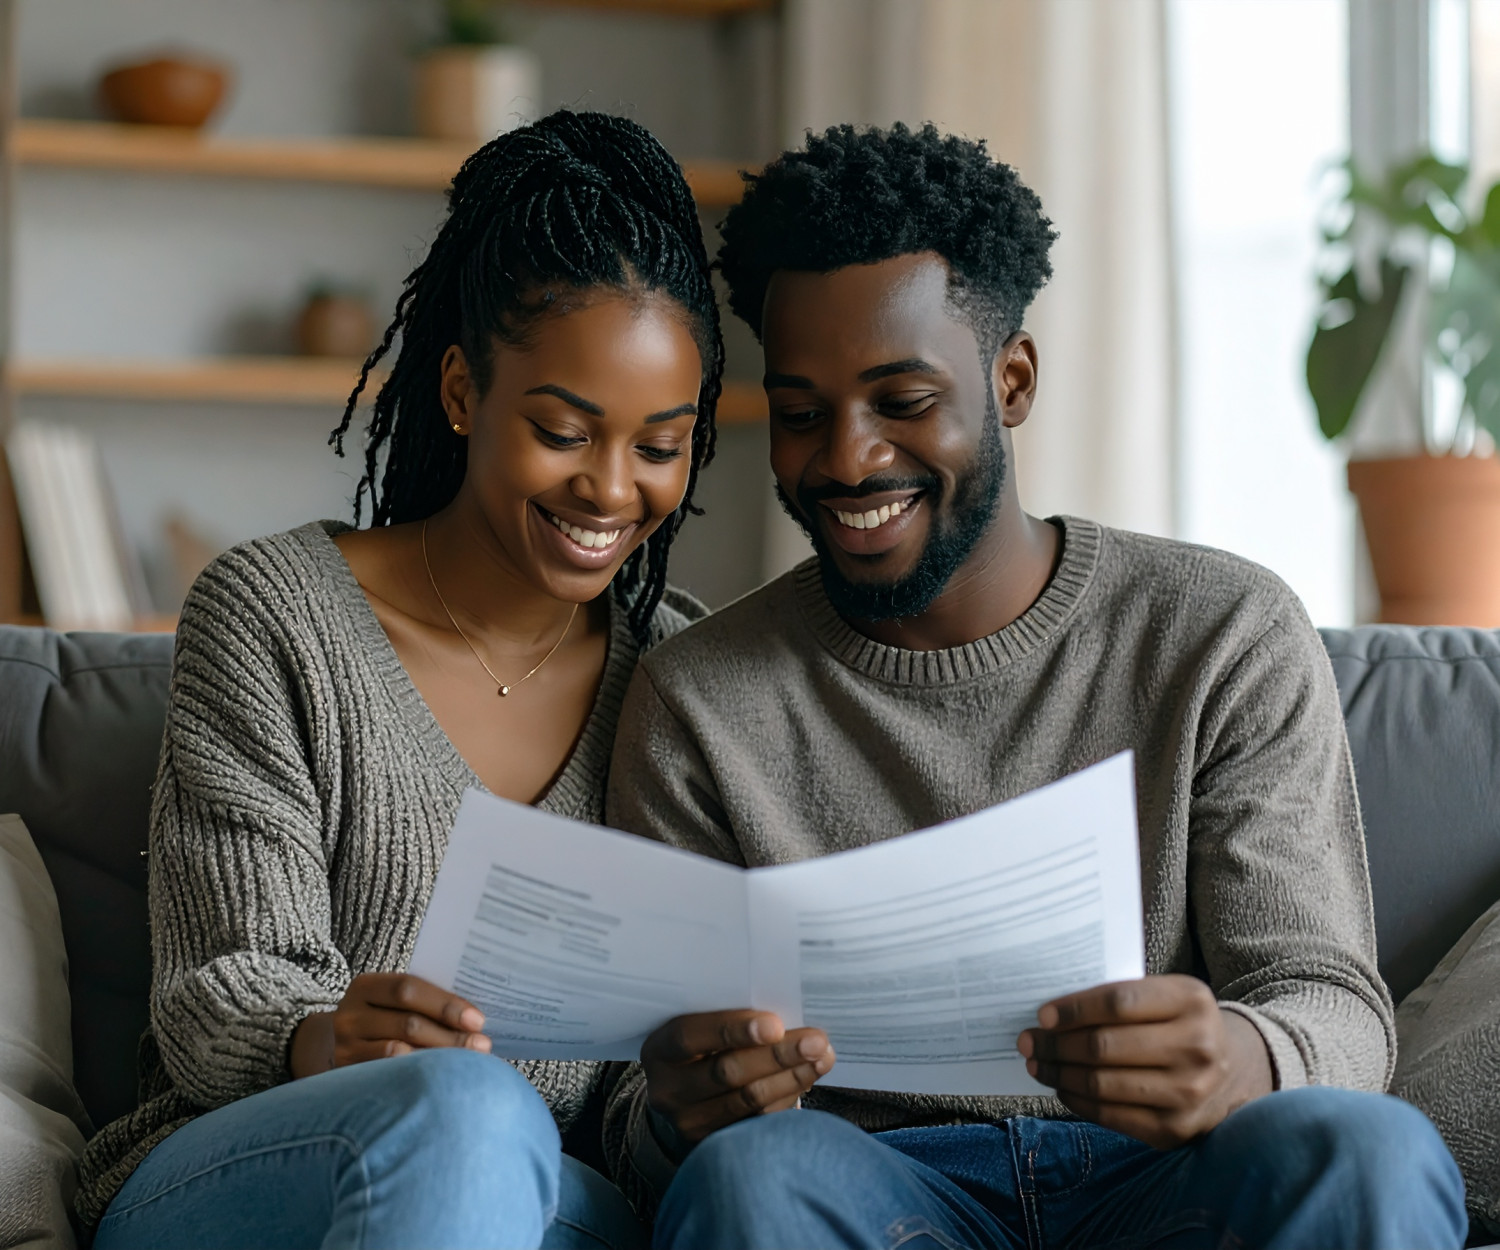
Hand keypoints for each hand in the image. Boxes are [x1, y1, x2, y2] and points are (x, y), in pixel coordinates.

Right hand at [290, 973, 491, 1078]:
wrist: (340, 1045)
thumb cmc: (384, 1018)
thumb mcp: (394, 1002)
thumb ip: (424, 1002)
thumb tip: (474, 1018)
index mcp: (366, 986)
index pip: (408, 989)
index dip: (445, 1004)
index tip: (478, 1020)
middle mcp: (350, 1015)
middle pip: (407, 1023)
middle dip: (450, 1035)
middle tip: (482, 1045)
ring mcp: (346, 1048)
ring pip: (399, 1053)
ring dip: (440, 1058)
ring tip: (468, 1064)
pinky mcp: (348, 1076)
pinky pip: (388, 1076)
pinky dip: (418, 1075)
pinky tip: (440, 1078)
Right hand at [641, 1010, 835, 1146]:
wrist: (683, 1098)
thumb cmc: (700, 1048)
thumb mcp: (698, 1028)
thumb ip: (728, 1017)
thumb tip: (784, 1009)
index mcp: (659, 1050)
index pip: (690, 1037)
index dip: (733, 1029)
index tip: (775, 1023)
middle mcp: (667, 1090)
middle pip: (727, 1072)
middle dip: (778, 1055)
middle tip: (816, 1041)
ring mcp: (689, 1124)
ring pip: (748, 1100)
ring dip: (792, 1077)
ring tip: (822, 1058)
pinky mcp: (713, 1147)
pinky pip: (758, 1121)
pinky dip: (787, 1098)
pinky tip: (807, 1080)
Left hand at [1016, 974, 1272, 1148]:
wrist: (1231, 1071)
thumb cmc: (1180, 1023)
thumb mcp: (1165, 995)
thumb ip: (1121, 997)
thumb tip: (1051, 1014)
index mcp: (1192, 1000)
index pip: (1118, 1002)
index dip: (1074, 1009)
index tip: (1042, 1015)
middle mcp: (1196, 1047)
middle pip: (1105, 1046)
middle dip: (1056, 1044)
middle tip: (1027, 1040)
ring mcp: (1188, 1093)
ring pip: (1102, 1084)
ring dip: (1059, 1073)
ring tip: (1038, 1063)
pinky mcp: (1174, 1129)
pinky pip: (1109, 1115)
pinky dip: (1076, 1100)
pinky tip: (1062, 1086)